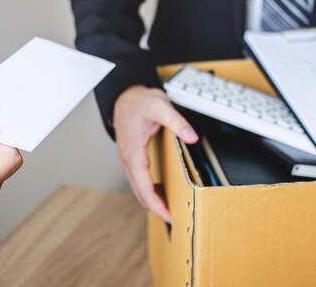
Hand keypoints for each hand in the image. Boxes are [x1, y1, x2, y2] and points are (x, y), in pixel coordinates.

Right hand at [113, 85, 197, 221]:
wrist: (124, 96)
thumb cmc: (139, 102)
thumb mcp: (161, 106)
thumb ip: (177, 121)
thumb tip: (191, 136)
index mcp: (133, 152)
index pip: (144, 187)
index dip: (156, 204)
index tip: (169, 216)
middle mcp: (127, 160)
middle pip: (140, 193)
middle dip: (156, 208)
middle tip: (175, 218)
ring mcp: (126, 160)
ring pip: (137, 189)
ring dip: (152, 201)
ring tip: (170, 210)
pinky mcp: (130, 159)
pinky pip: (137, 181)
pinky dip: (148, 191)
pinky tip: (160, 193)